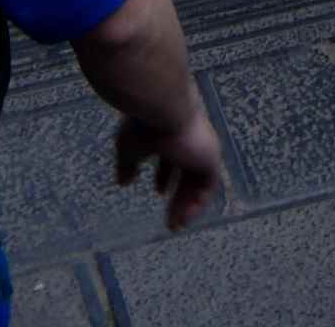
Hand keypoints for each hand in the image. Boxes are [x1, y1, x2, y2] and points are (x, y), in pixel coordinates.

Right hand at [120, 113, 226, 229]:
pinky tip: (184, 218)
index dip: (165, 175)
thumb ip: (127, 164)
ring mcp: (202, 148)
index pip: (173, 156)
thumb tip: (123, 182)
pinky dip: (198, 203)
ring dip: (188, 204)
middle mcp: (190, 140)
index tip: (158, 191)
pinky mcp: (211, 157)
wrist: (164, 110)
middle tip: (169, 219)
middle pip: (188, 172)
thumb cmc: (144, 125)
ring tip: (175, 225)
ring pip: (199, 181)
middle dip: (178, 196)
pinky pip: (209, 186)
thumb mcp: (128, 147)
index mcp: (172, 133)